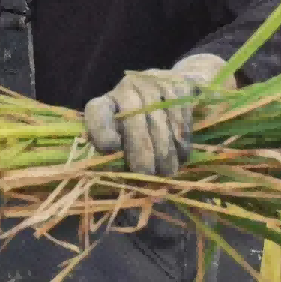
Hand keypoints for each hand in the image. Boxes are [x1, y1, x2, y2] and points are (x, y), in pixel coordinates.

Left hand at [84, 53, 226, 176]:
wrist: (179, 89)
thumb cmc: (147, 128)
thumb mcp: (130, 141)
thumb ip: (125, 163)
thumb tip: (129, 200)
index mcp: (107, 103)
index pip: (97, 113)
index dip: (101, 130)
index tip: (111, 149)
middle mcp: (127, 87)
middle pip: (132, 118)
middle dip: (141, 150)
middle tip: (148, 175)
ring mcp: (153, 81)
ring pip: (158, 117)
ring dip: (164, 149)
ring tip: (168, 171)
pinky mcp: (177, 82)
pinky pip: (179, 112)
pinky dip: (182, 137)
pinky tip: (183, 154)